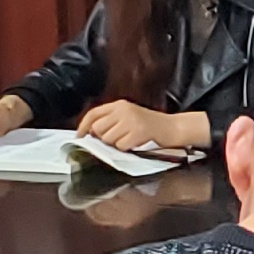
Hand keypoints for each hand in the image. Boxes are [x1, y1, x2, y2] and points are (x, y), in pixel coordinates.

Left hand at [79, 101, 199, 155]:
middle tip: (118, 139)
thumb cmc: (150, 126)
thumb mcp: (129, 117)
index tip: (79, 137)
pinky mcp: (138, 131)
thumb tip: (91, 133)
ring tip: (129, 140)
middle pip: (98, 128)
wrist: (173, 127)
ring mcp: (131, 120)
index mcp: (119, 105)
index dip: (83, 126)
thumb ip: (111, 121)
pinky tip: (135, 143)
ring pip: (108, 138)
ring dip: (116, 144)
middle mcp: (124, 110)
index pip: (93, 114)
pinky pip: (121, 146)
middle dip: (104, 138)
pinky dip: (126, 148)